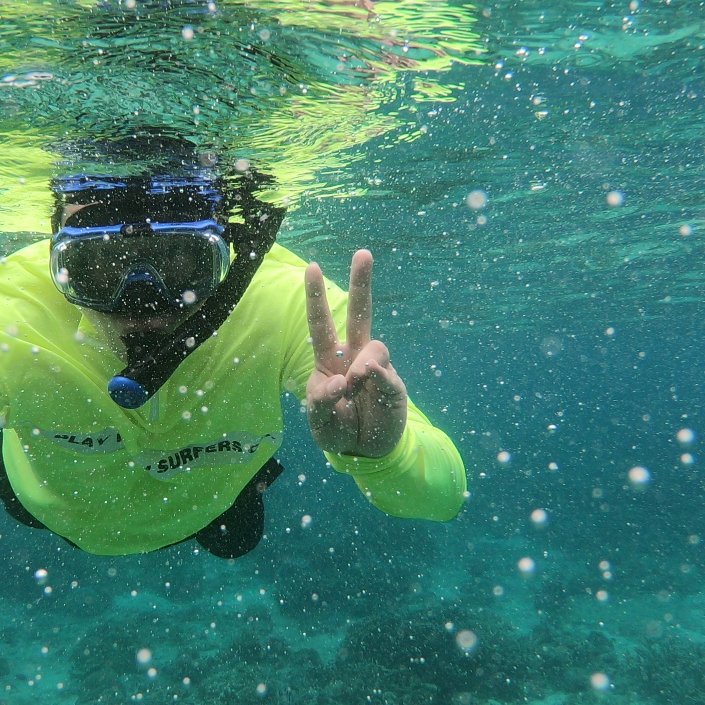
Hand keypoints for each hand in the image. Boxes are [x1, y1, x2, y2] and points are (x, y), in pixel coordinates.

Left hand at [304, 250, 408, 458]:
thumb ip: (321, 403)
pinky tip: (368, 382)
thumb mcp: (319, 423)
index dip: (316, 296)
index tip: (312, 266)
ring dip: (361, 364)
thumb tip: (340, 382)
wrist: (366, 451)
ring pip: (374, 346)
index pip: (321, 323)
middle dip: (362, 283)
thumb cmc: (337, 429)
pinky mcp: (393, 385)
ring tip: (354, 385)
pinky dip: (377, 378)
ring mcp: (376, 368)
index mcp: (329, 360)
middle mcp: (353, 356)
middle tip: (363, 253)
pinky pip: (387, 374)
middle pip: (360, 314)